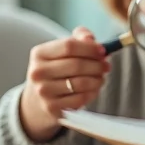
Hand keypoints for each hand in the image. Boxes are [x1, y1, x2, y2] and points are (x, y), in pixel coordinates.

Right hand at [19, 26, 109, 141]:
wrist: (38, 97)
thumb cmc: (57, 68)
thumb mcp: (62, 50)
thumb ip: (79, 37)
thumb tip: (91, 39)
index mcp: (39, 53)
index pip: (69, 46)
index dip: (90, 48)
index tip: (103, 50)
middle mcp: (37, 72)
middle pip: (77, 65)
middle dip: (97, 65)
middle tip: (106, 65)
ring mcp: (43, 91)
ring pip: (81, 83)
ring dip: (97, 79)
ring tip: (101, 76)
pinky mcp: (52, 107)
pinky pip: (81, 98)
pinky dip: (93, 92)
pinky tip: (94, 88)